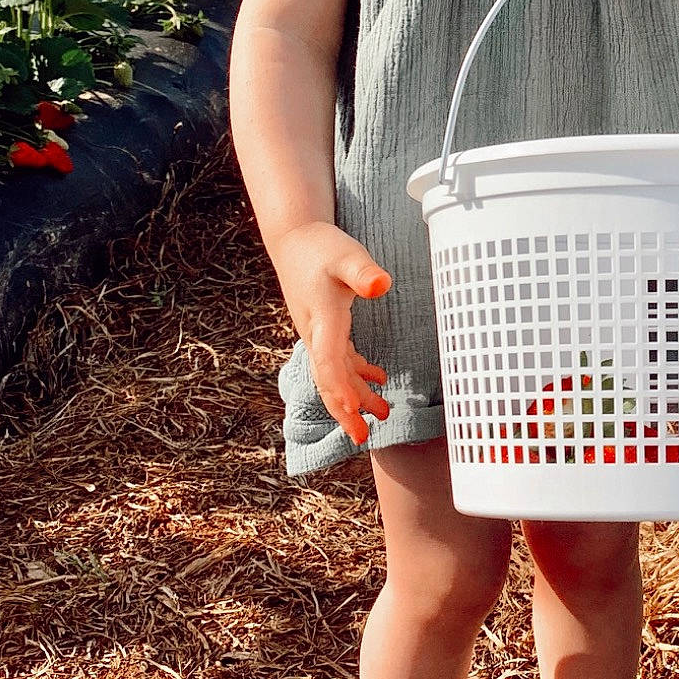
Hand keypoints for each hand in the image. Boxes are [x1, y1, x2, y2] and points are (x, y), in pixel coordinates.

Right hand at [275, 221, 391, 446]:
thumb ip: (363, 272)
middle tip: (363, 439)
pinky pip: (338, 361)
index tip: (354, 411)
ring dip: (356, 396)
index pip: (329, 362)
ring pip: (335, 375)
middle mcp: (317, 334)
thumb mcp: (346, 255)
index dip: (340, 388)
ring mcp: (319, 334)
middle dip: (345, 411)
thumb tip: (382, 285)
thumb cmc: (320, 246)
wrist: (293, 239)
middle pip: (328, 381)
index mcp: (323, 320)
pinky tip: (378, 378)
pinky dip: (356, 374)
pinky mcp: (325, 328)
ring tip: (384, 413)